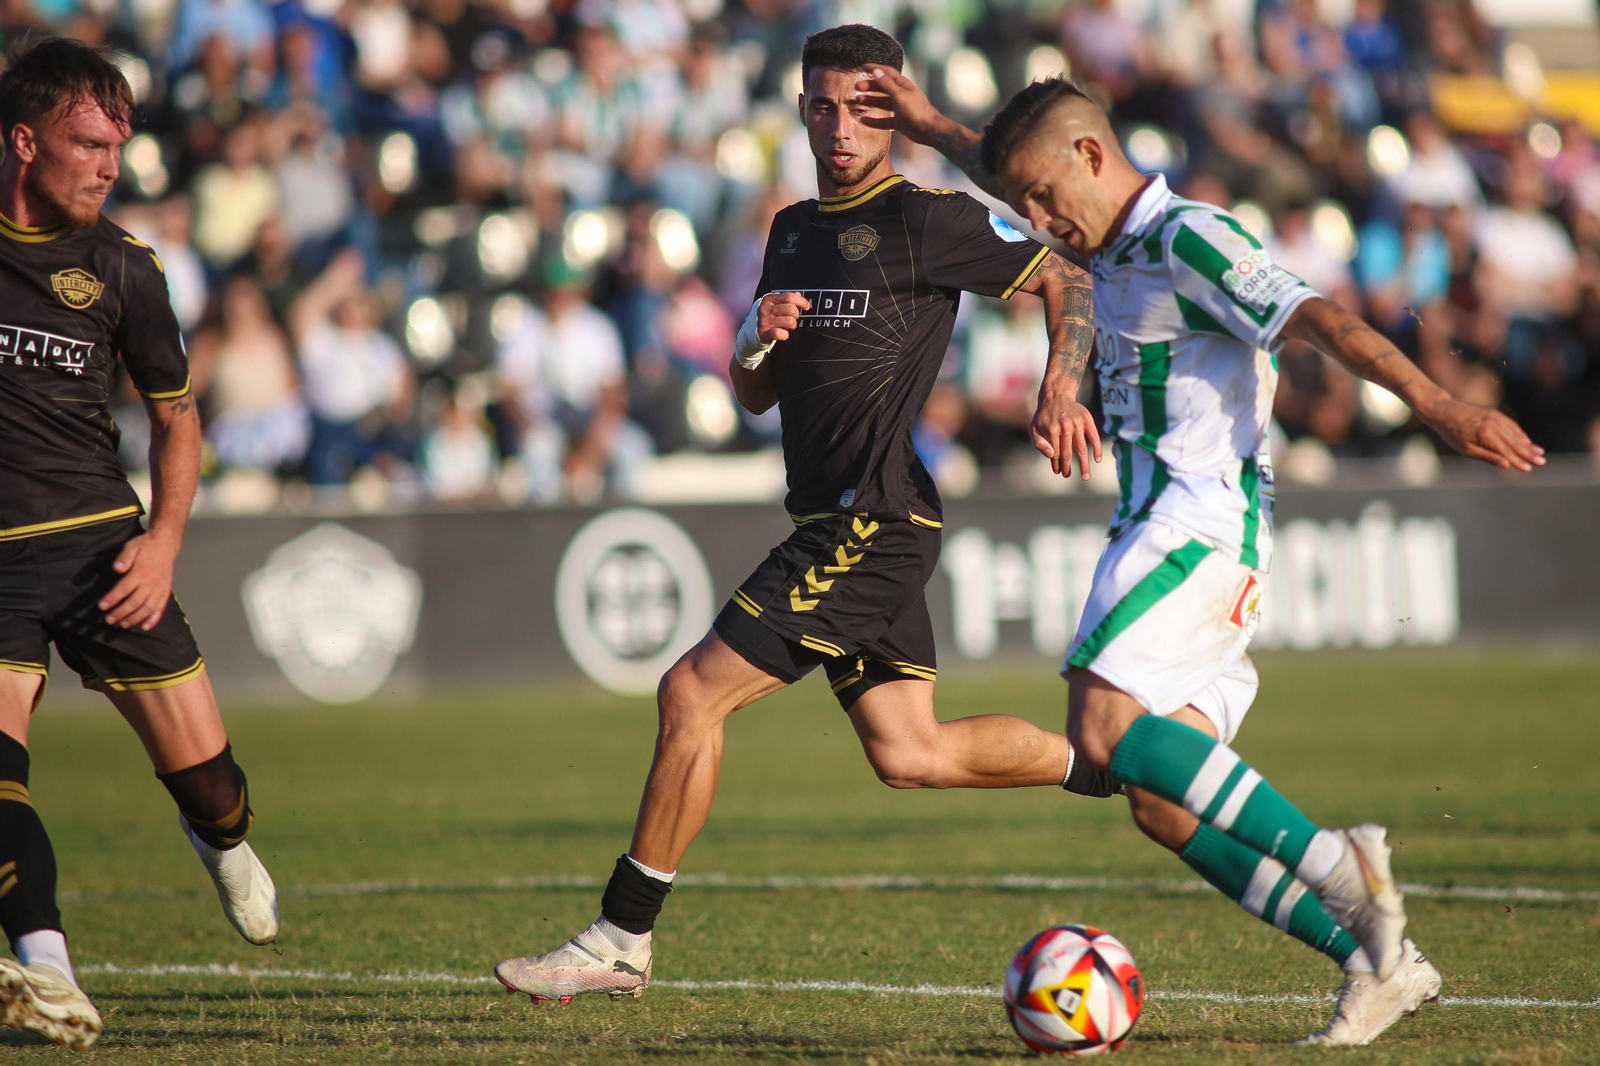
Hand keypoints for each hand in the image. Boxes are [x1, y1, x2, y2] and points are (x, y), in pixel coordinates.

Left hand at [99, 529, 179, 629]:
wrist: (166, 544)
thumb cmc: (146, 546)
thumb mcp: (132, 546)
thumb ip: (124, 557)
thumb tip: (117, 568)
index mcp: (141, 571)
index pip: (124, 588)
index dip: (113, 598)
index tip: (102, 606)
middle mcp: (151, 583)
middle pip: (135, 601)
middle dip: (121, 612)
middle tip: (109, 620)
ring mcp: (160, 588)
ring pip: (147, 607)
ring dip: (135, 618)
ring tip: (123, 625)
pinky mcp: (166, 592)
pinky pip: (160, 608)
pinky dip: (154, 619)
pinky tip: (145, 626)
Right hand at [757, 291, 810, 343]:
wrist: (754, 331)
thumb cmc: (769, 316)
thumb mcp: (775, 303)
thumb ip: (787, 298)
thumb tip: (799, 295)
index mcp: (769, 299)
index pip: (789, 297)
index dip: (801, 301)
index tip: (806, 306)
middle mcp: (765, 308)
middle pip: (791, 309)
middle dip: (796, 315)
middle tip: (793, 318)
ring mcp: (764, 321)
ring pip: (789, 321)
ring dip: (792, 325)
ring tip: (788, 326)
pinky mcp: (763, 333)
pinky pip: (780, 333)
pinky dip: (785, 335)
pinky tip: (783, 333)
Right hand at [852, 65, 945, 142]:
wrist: (929, 130)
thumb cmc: (916, 110)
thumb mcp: (899, 95)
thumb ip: (887, 84)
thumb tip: (876, 71)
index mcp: (903, 85)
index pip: (887, 73)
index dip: (875, 69)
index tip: (863, 67)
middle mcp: (901, 95)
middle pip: (882, 88)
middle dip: (869, 86)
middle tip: (856, 87)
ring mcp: (899, 109)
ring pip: (881, 103)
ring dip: (870, 101)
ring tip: (857, 101)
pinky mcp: (899, 122)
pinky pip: (883, 120)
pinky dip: (873, 120)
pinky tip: (863, 120)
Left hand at [1031, 389, 1102, 478]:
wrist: (1056, 396)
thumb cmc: (1044, 416)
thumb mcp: (1033, 428)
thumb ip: (1038, 443)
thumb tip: (1050, 455)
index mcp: (1051, 430)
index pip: (1055, 453)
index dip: (1056, 464)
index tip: (1058, 472)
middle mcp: (1065, 427)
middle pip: (1068, 453)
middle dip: (1068, 467)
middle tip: (1068, 476)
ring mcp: (1077, 423)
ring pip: (1081, 448)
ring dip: (1084, 464)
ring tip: (1086, 476)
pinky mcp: (1087, 419)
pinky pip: (1094, 437)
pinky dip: (1097, 449)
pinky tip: (1097, 459)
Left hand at [1423, 398, 1544, 471]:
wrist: (1443, 410)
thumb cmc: (1452, 434)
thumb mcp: (1466, 449)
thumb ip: (1487, 456)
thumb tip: (1506, 465)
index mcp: (1486, 435)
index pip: (1506, 451)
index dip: (1518, 461)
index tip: (1529, 469)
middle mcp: (1494, 424)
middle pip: (1514, 442)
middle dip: (1529, 453)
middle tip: (1542, 462)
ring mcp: (1496, 417)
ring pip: (1515, 433)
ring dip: (1528, 444)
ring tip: (1539, 453)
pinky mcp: (1495, 413)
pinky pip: (1511, 425)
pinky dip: (1520, 434)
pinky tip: (1526, 441)